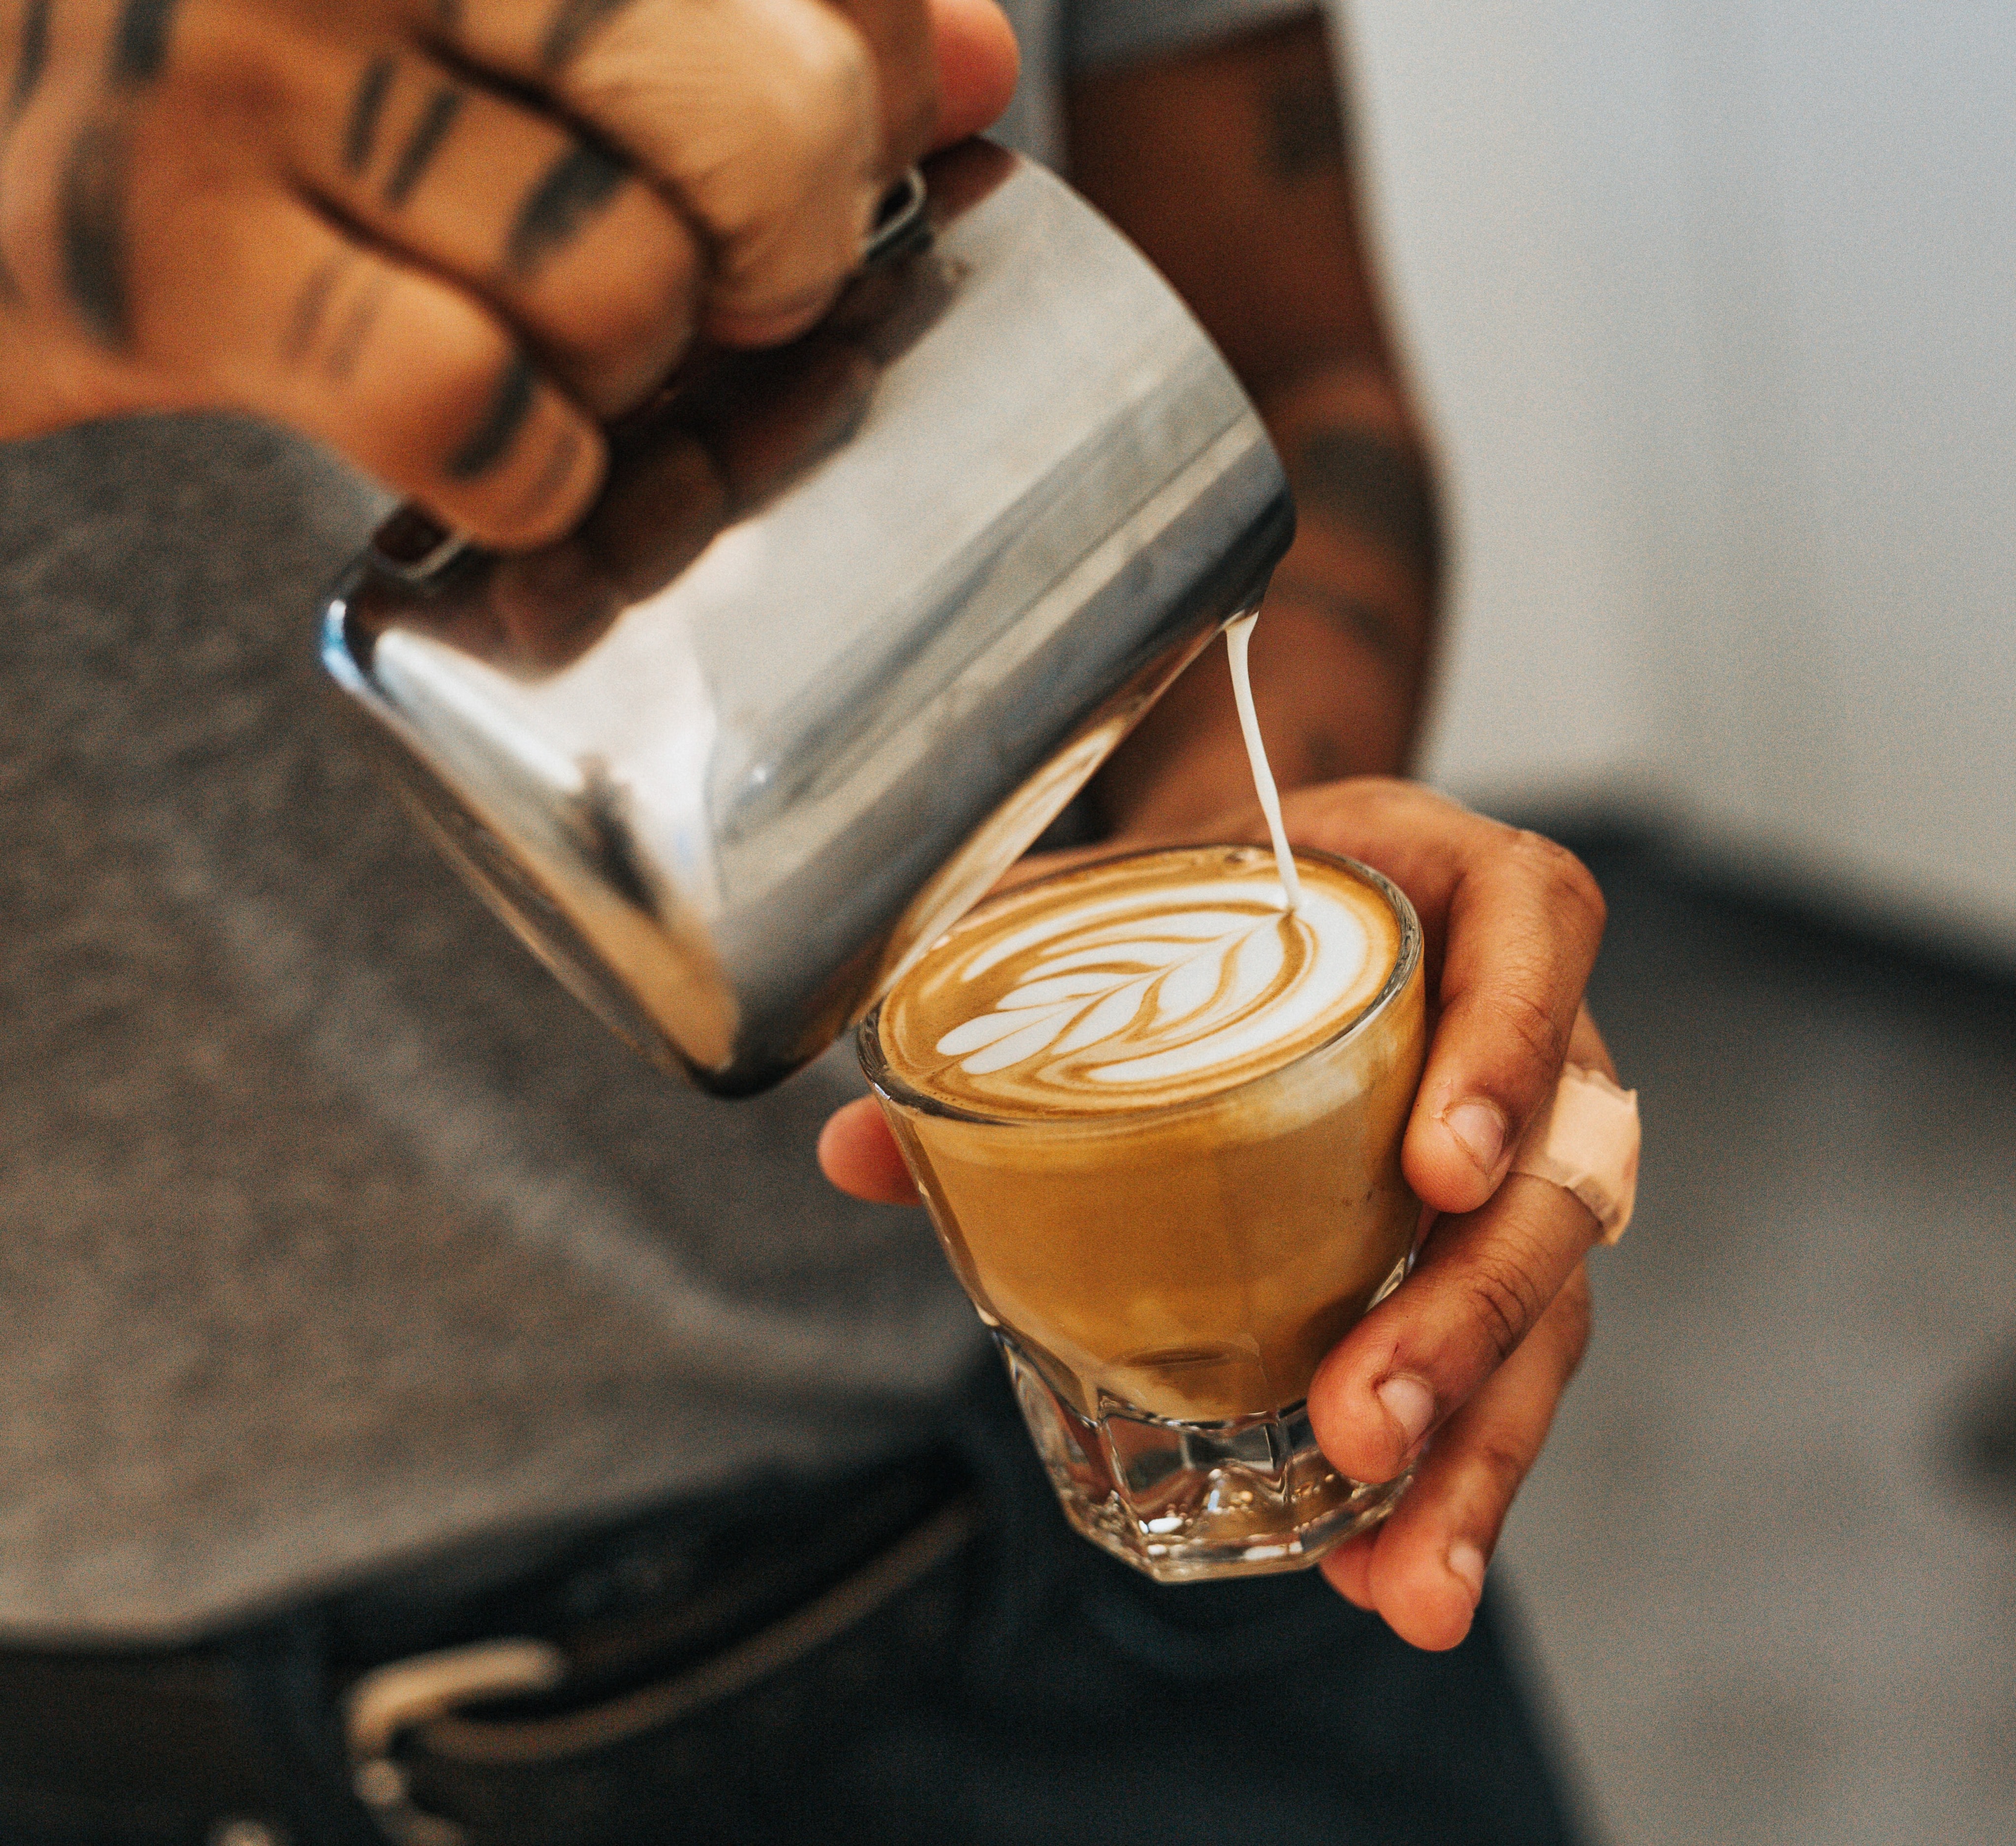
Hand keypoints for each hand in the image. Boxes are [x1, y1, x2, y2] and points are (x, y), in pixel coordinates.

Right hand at [0, 0, 1016, 545]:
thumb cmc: (259, 47)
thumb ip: (740, 1)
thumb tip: (971, 58)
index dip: (865, 76)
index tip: (845, 129)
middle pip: (767, 120)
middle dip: (783, 243)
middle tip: (725, 274)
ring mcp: (235, 66)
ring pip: (627, 287)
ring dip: (626, 369)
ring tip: (546, 341)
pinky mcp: (153, 262)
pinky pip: (473, 411)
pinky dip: (525, 474)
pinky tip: (493, 452)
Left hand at [820, 778, 1612, 1650]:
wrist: (1277, 897)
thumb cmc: (1222, 890)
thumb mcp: (1126, 901)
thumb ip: (1003, 986)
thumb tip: (849, 1147)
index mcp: (1461, 896)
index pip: (1537, 939)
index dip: (1508, 1052)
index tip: (1437, 1171)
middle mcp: (1530, 1031)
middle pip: (1556, 1176)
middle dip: (1467, 1316)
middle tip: (1367, 1423)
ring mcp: (1527, 1153)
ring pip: (1549, 1305)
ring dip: (1477, 1448)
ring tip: (1407, 1581)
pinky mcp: (1489, 1250)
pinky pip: (1504, 1367)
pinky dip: (1447, 1472)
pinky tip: (1383, 1569)